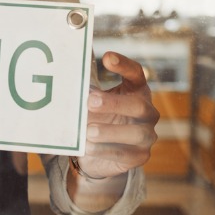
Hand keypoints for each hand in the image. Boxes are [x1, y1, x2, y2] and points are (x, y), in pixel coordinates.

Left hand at [78, 52, 158, 179]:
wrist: (99, 154)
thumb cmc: (98, 117)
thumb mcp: (92, 99)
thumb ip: (85, 84)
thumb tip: (68, 63)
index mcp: (137, 91)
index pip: (136, 73)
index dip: (124, 65)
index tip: (106, 57)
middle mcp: (147, 112)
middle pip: (139, 105)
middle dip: (114, 103)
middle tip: (90, 101)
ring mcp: (147, 135)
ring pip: (136, 133)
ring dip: (110, 131)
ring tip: (88, 131)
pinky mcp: (140, 156)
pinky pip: (125, 155)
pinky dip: (105, 151)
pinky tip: (88, 147)